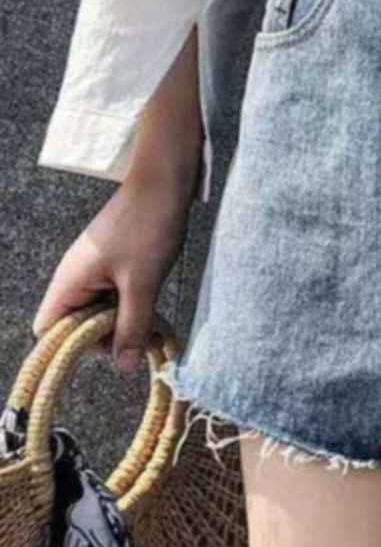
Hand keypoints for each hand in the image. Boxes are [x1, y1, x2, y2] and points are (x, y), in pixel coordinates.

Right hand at [32, 170, 194, 370]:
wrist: (165, 181)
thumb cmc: (148, 225)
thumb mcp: (143, 283)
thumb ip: (132, 325)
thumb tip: (124, 365)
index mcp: (69, 282)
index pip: (50, 331)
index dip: (72, 348)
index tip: (108, 349)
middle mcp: (76, 278)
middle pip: (79, 326)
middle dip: (109, 337)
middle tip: (143, 342)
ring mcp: (96, 270)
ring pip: (102, 312)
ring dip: (127, 323)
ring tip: (156, 331)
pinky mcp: (116, 264)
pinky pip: (117, 296)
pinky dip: (134, 307)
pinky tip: (156, 314)